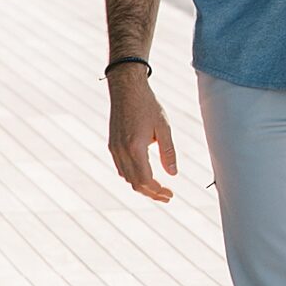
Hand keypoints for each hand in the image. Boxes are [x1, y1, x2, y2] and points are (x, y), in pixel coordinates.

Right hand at [107, 71, 177, 201]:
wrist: (126, 89)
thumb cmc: (147, 105)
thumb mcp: (164, 127)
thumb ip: (168, 152)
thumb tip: (172, 174)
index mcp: (135, 148)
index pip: (146, 180)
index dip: (158, 191)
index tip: (170, 194)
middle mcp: (121, 151)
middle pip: (135, 183)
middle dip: (151, 193)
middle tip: (167, 196)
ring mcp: (114, 149)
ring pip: (127, 177)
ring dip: (141, 186)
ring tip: (158, 188)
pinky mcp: (112, 145)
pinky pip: (121, 168)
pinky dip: (133, 176)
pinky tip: (144, 175)